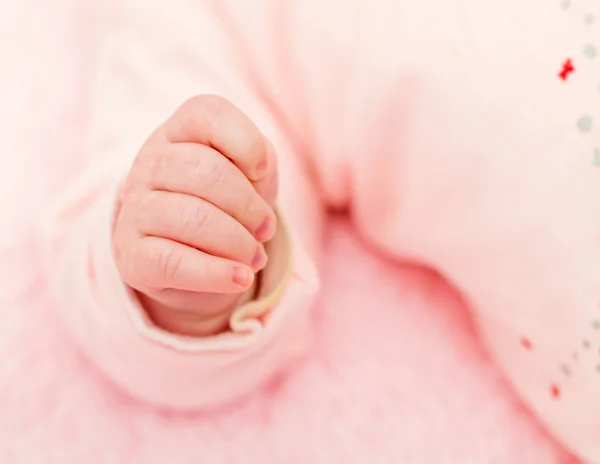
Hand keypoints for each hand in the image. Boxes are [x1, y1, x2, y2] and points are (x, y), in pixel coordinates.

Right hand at [112, 95, 277, 336]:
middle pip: (205, 171)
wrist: (190, 253)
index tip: (262, 170)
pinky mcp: (131, 254)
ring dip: (238, 243)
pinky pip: (173, 262)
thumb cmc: (227, 203)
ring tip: (254, 257)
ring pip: (192, 218)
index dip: (246, 141)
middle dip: (248, 206)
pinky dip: (215, 273)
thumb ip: (259, 162)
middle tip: (266, 229)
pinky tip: (239, 278)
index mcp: (180, 131)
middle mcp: (150, 162)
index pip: (208, 115)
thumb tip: (256, 179)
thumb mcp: (250, 174)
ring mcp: (135, 208)